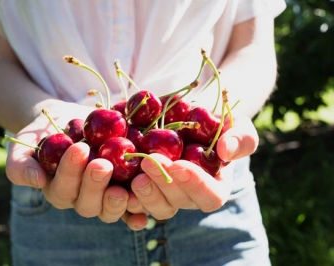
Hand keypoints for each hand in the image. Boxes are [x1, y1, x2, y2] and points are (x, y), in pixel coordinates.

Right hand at [5, 108, 147, 229]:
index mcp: (59, 191)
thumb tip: (36, 180)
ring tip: (124, 187)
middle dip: (94, 185)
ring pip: (110, 210)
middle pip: (88, 204)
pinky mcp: (125, 189)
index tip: (78, 148)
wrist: (71, 121)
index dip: (70, 172)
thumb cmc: (46, 133)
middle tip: (102, 163)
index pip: (63, 189)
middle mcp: (83, 199)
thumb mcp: (27, 141)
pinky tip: (144, 212)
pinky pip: (132, 208)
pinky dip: (138, 212)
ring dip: (117, 201)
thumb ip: (21, 163)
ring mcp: (105, 196)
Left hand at [127, 113, 258, 220]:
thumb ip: (241, 137)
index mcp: (213, 187)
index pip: (210, 196)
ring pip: (154, 207)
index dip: (195, 184)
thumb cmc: (214, 124)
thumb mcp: (236, 124)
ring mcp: (163, 196)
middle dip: (163, 183)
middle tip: (149, 162)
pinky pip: (133, 204)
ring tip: (134, 175)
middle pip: (177, 203)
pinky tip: (117, 187)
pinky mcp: (142, 191)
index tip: (180, 165)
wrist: (183, 121)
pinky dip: (124, 199)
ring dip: (144, 194)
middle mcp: (187, 197)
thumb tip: (225, 151)